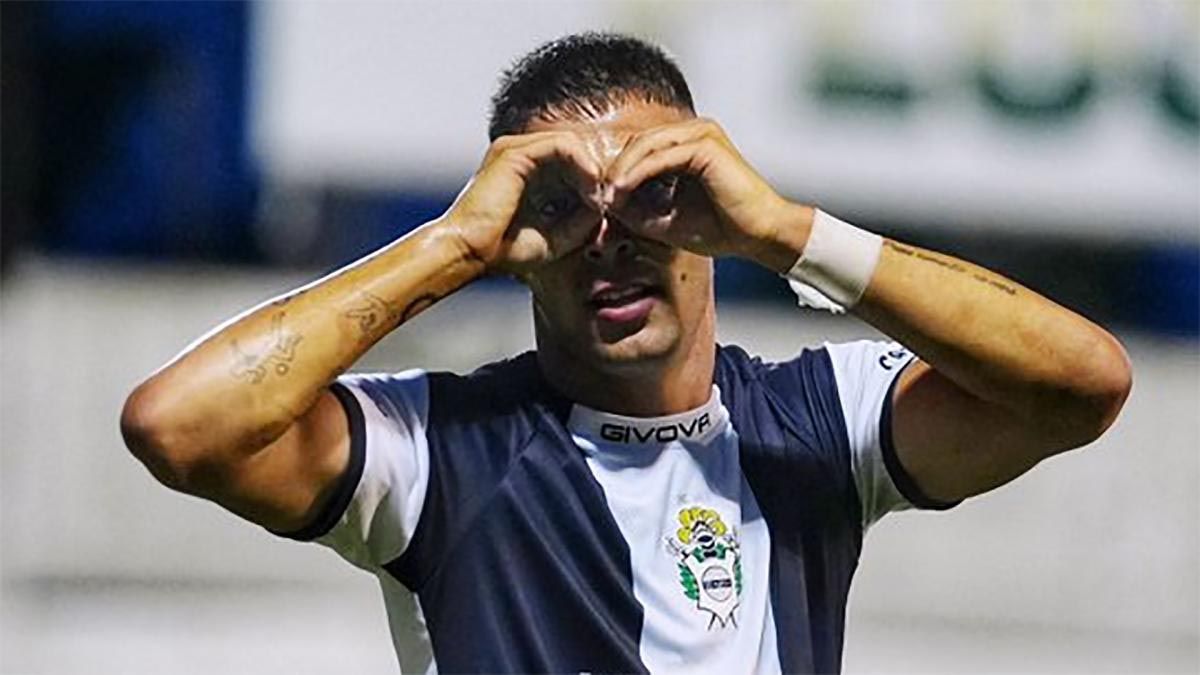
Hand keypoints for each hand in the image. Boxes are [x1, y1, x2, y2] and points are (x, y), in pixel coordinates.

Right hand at [444, 131, 604, 277]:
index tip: (602, 209)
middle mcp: (519, 154)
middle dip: (594, 173)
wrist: (471, 253)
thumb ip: (581, 221)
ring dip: (591, 168)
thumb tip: (604, 206)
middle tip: (606, 202)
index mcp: (525, 170)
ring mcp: (515, 149)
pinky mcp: (515, 153)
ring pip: (570, 143)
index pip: (569, 160)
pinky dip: (582, 164)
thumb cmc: (504, 250)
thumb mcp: (555, 237)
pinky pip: (562, 145)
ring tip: (597, 197)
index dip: (592, 181)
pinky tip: (590, 189)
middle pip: (573, 148)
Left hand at [605, 118, 807, 271]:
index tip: (599, 198)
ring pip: (646, 145)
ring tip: (606, 195)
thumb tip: (607, 203)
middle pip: (639, 142)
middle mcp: (694, 132)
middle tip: (596, 195)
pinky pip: (661, 156)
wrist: (759, 235)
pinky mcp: (706, 146)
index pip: (640, 148)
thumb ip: (638, 209)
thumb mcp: (667, 220)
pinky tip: (621, 191)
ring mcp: (702, 134)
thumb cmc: (721, 228)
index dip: (617, 171)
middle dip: (614, 168)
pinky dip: (638, 173)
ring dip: (622, 170)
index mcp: (687, 144)